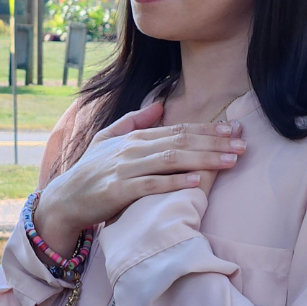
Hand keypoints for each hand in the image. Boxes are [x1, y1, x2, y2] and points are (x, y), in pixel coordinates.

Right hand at [32, 100, 244, 252]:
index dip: (207, 129)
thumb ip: (134, 121)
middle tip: (243, 145)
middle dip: (214, 143)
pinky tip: (197, 181)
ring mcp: (125, 169)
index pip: (178, 129)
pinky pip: (152, 185)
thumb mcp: (108, 139)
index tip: (234, 130)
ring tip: (230, 161)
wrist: (63, 200)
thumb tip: (160, 105)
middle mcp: (132, 149)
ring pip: (171, 160)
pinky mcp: (118, 191)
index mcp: (134, 137)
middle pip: (180, 142)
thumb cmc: (90, 171)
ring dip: (204, 160)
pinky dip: (175, 182)